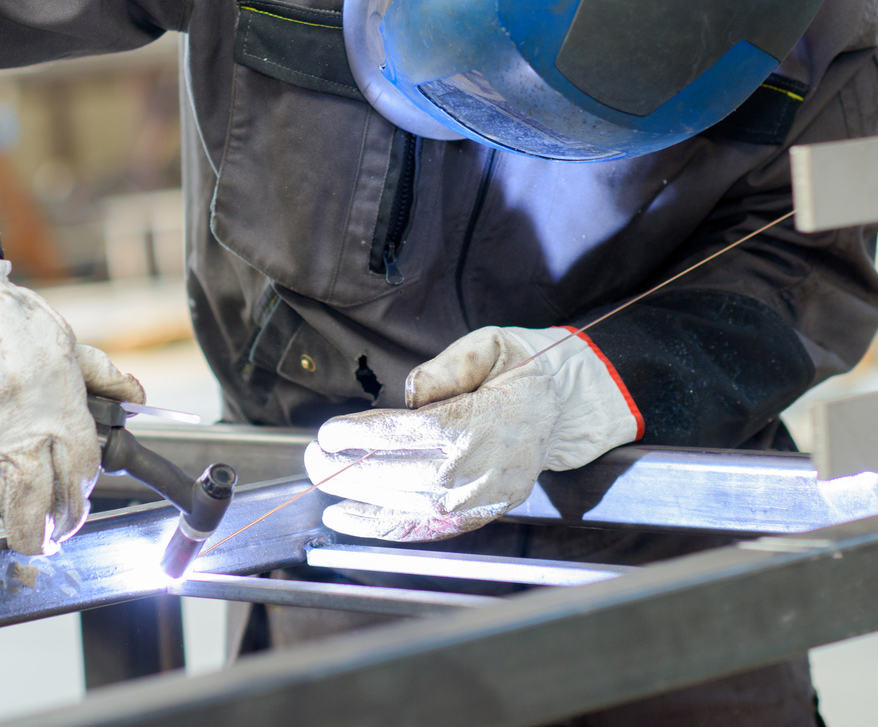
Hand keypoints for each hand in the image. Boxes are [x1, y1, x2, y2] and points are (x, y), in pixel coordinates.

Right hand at [0, 244, 144, 554]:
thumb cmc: (0, 315)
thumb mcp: (61, 340)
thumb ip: (100, 375)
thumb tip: (135, 397)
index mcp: (57, 410)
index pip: (78, 474)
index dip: (77, 500)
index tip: (71, 513)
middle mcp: (14, 432)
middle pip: (34, 504)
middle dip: (39, 530)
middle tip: (40, 539)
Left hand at [304, 325, 639, 541]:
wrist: (566, 410)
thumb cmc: (522, 374)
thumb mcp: (490, 347)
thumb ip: (447, 368)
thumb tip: (409, 393)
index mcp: (476, 426)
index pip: (402, 436)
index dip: (359, 436)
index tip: (328, 431)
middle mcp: (473, 471)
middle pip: (394, 476)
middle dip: (344, 467)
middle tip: (312, 454)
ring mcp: (476, 500)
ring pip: (401, 505)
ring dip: (353, 496)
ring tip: (320, 478)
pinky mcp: (476, 517)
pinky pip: (421, 529)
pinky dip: (379, 528)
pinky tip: (345, 519)